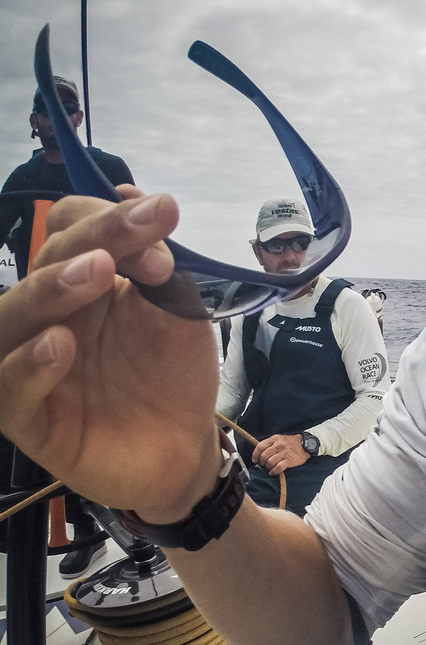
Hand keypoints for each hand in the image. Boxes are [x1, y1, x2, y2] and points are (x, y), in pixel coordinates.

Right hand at [0, 189, 220, 520]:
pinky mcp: (29, 419)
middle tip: (134, 234)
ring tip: (97, 272)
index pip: (70, 229)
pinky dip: (28, 365)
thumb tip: (137, 196)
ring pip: (10, 319)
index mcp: (81, 282)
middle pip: (45, 263)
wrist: (187, 448)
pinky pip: (8, 390)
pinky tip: (58, 344)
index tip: (165, 217)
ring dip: (50, 289)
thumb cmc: (173, 375)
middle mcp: (48, 315)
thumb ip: (159, 265)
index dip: (110, 219)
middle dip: (90, 240)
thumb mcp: (179, 313)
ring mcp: (31, 366)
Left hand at [253, 434, 310, 475]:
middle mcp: (279, 445)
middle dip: (262, 462)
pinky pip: (278, 467)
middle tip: (264, 465)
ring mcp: (285, 452)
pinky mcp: (290, 460)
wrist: (306, 445)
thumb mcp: (279, 439)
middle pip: (264, 456)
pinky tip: (273, 472)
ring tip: (270, 468)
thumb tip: (259, 453)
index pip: (260, 447)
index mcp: (275, 439)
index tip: (255, 460)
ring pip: (270, 462)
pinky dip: (274, 471)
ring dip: (268, 467)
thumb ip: (270, 444)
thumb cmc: (291, 443)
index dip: (256, 455)